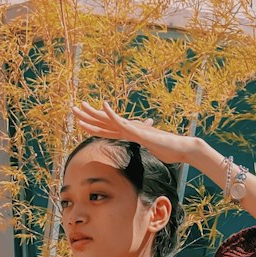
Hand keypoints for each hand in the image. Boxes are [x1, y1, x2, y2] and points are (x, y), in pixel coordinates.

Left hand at [71, 99, 195, 166]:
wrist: (181, 148)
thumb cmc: (169, 150)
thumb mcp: (151, 150)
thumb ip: (145, 147)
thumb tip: (143, 149)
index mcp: (130, 133)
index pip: (107, 129)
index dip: (93, 124)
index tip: (80, 121)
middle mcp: (129, 128)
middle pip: (104, 122)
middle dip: (87, 115)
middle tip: (73, 108)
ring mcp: (132, 129)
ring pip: (109, 120)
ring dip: (94, 113)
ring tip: (81, 106)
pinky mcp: (138, 132)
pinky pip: (122, 122)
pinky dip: (112, 114)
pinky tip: (103, 106)